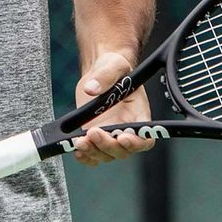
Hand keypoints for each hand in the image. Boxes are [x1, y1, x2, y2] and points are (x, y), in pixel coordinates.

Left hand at [69, 51, 155, 166]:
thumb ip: (105, 75)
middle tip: (94, 133)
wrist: (99, 73)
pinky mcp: (94, 137)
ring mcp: (109, 135)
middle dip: (108, 145)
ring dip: (94, 152)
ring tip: (80, 142)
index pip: (144, 138)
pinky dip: (86, 157)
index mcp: (138, 115)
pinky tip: (77, 149)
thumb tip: (91, 88)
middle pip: (123, 150)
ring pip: (106, 155)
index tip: (122, 137)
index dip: (136, 142)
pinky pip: (92, 154)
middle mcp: (126, 130)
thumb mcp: (113, 65)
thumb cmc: (114, 69)